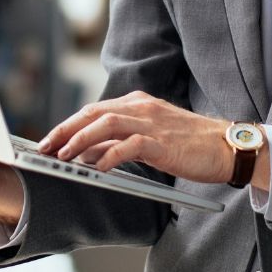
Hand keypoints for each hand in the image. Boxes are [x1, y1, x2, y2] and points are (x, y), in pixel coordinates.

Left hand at [38, 91, 251, 186]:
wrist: (226, 146)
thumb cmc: (189, 145)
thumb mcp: (149, 140)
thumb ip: (119, 143)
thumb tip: (86, 155)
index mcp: (137, 104)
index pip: (94, 110)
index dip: (68, 125)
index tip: (49, 140)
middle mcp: (141, 108)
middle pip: (93, 113)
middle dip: (65, 130)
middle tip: (45, 147)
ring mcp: (152, 122)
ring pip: (106, 124)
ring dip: (80, 140)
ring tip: (63, 156)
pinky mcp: (163, 141)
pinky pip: (130, 145)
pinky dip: (109, 156)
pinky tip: (97, 168)